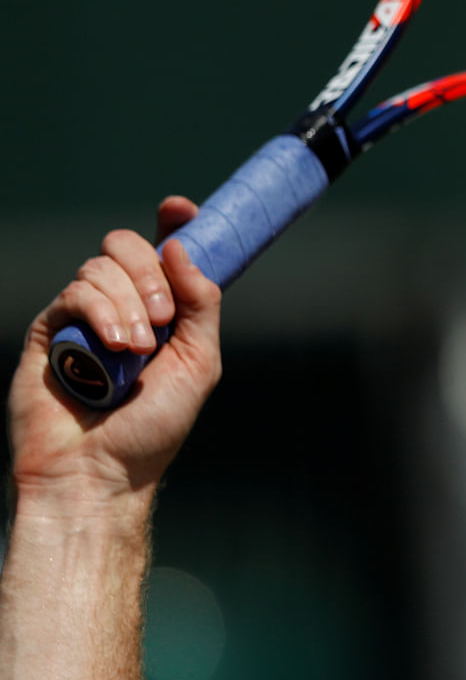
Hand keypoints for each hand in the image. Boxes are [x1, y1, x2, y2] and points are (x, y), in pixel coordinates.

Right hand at [9, 197, 221, 507]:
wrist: (98, 471)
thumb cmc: (152, 427)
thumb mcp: (199, 362)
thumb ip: (202, 303)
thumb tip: (181, 245)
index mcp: (163, 313)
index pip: (165, 253)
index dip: (174, 225)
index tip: (179, 208)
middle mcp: (122, 308)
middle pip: (128, 246)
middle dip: (150, 272)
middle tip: (164, 317)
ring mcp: (83, 317)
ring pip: (102, 266)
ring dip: (129, 303)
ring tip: (137, 351)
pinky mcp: (50, 330)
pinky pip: (75, 291)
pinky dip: (101, 311)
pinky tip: (114, 346)